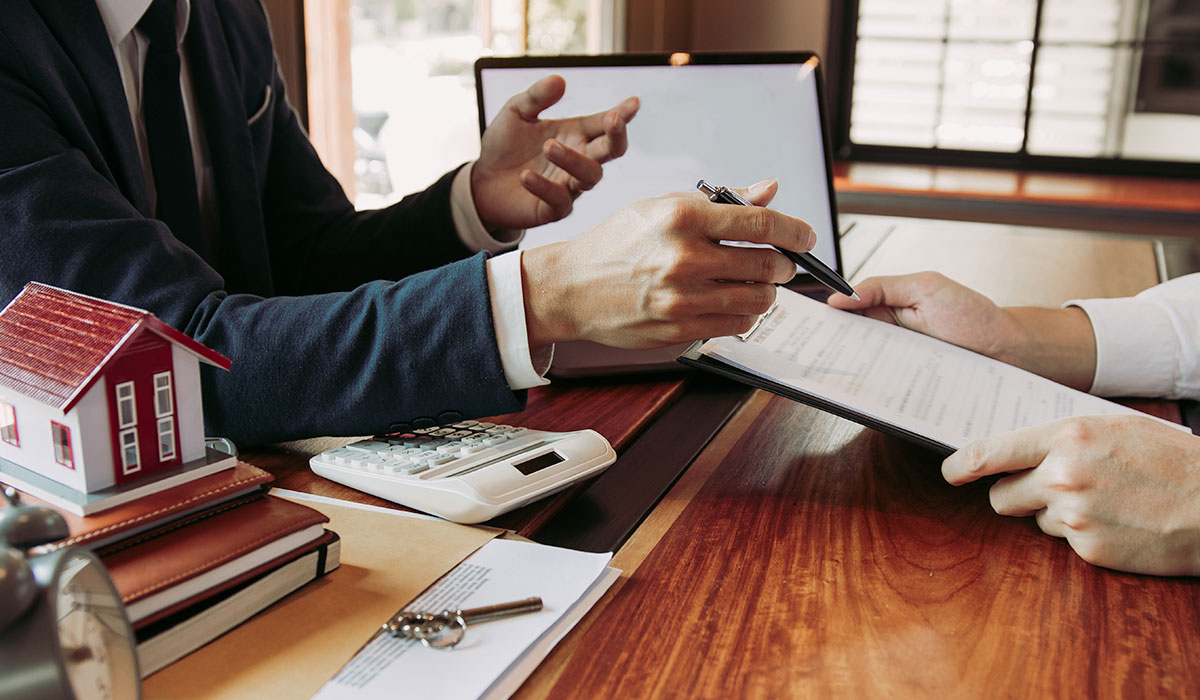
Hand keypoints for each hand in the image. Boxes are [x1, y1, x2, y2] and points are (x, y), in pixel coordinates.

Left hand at [472, 75, 639, 231]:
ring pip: (589, 176)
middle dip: (616, 135)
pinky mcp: (554, 209)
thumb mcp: (516, 112)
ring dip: (573, 159)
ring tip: (549, 145)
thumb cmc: (505, 145)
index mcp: (576, 134)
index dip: (622, 114)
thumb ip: (536, 97)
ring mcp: (569, 186)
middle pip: (611, 150)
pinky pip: (559, 200)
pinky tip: (526, 175)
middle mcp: (579, 159)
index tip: (634, 103)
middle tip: (612, 119)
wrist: (482, 181)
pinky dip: (544, 187)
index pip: (605, 123)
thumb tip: (559, 80)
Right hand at [520, 179, 814, 348]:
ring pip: (759, 299)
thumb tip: (771, 190)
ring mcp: (682, 298)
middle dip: (784, 265)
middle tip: (782, 263)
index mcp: (682, 217)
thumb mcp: (663, 207)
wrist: (572, 287)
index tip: (806, 237)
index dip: (796, 230)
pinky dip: (747, 313)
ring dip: (769, 292)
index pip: (761, 224)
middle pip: (768, 265)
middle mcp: (684, 258)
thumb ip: (722, 201)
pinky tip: (736, 302)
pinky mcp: (679, 329)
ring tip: (759, 284)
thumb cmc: (619, 243)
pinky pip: (737, 323)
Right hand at [828, 272, 1096, 390]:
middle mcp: (888, 338)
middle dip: (829, 347)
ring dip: (848, 371)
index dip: (827, 319)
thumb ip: (884, 288)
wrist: (1008, 351)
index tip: (808, 325)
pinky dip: (872, 390)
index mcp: (887, 309)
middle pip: (849, 344)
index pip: (847, 313)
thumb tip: (842, 298)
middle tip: (811, 352)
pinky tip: (862, 390)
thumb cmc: (973, 315)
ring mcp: (897, 364)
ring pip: (862, 369)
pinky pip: (883, 389)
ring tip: (830, 372)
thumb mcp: (926, 287)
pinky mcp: (908, 388)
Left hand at [943, 415, 1199, 575]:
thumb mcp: (1112, 429)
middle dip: (1016, 495)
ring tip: (1104, 502)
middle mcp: (1063, 475)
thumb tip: (1012, 451)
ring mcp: (1074, 516)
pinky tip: (1117, 524)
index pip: (991, 452)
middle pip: (1002, 495)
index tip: (949, 472)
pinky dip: (1083, 535)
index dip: (961, 465)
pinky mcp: (1088, 550)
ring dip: (1055, 514)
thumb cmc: (1168, 459)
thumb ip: (1060, 439)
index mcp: (1068, 437)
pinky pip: (1063, 543)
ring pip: (1034, 519)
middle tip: (1050, 489)